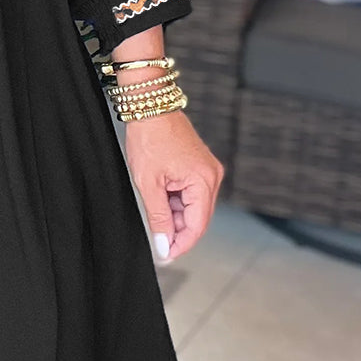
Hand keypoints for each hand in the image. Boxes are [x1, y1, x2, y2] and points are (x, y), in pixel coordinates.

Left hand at [124, 109, 224, 261]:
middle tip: (157, 239)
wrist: (150, 105)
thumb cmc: (149, 137)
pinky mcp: (200, 166)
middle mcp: (212, 176)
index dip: (181, 244)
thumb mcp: (149, 183)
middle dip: (177, 231)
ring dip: (176, 215)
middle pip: (198, 218)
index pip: (196, 226)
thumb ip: (159, 217)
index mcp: (203, 181)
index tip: (165, 255)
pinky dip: (177, 201)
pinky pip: (192, 193)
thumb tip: (164, 244)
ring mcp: (208, 170)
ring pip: (194, 207)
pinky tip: (162, 197)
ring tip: (154, 206)